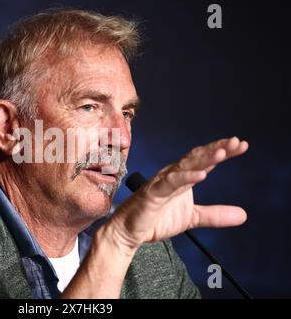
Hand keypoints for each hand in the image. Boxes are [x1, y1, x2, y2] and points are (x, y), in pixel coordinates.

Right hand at [109, 136, 248, 249]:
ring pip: (184, 166)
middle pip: (196, 158)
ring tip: (222, 153)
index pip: (204, 161)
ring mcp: (161, 182)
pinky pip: (170, 183)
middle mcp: (172, 175)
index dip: (222, 152)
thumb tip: (243, 215)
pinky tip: (201, 175)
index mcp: (182, 179)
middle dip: (216, 149)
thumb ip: (215, 215)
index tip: (242, 145)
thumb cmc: (156, 220)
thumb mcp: (192, 218)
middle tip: (237, 142)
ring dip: (203, 159)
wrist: (129, 232)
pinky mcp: (152, 193)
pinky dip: (185, 178)